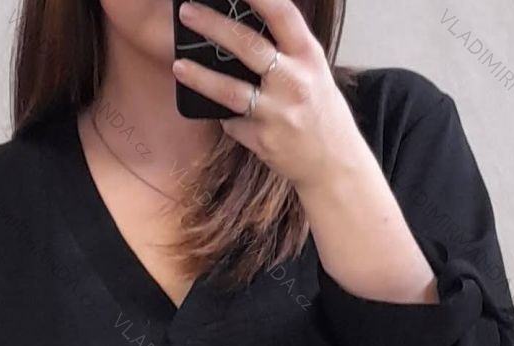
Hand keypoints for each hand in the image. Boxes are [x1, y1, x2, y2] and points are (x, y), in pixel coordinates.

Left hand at [172, 0, 370, 189]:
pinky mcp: (263, 140)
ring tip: (179, 66)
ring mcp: (278, 113)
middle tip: (187, 12)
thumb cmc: (321, 111)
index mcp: (309, 57)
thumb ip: (286, 50)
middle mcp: (295, 82)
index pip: (282, 15)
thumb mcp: (313, 72)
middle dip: (212, 26)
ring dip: (200, 77)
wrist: (334, 162)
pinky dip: (229, 118)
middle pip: (248, 46)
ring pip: (230, 91)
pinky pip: (234, 123)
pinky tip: (230, 117)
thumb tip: (241, 27)